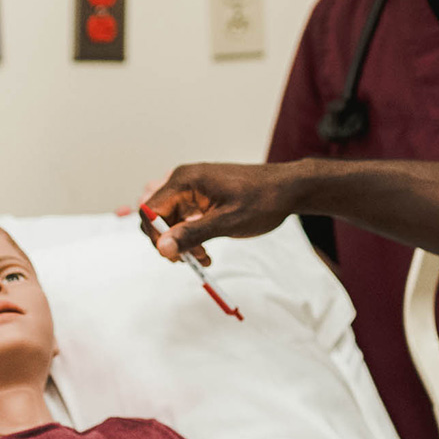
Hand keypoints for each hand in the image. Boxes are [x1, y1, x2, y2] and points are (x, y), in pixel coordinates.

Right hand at [138, 163, 302, 265]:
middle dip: (167, 241)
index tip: (174, 255)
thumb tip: (163, 248)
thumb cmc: (262, 199)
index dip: (157, 235)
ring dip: (179, 242)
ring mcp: (191, 190)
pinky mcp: (200, 199)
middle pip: (155, 216)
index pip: (150, 209)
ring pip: (168, 221)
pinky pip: (182, 220)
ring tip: (203, 256)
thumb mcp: (227, 221)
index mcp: (185, 180)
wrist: (288, 189)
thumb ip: (192, 234)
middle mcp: (183, 181)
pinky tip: (205, 251)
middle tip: (189, 258)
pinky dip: (189, 238)